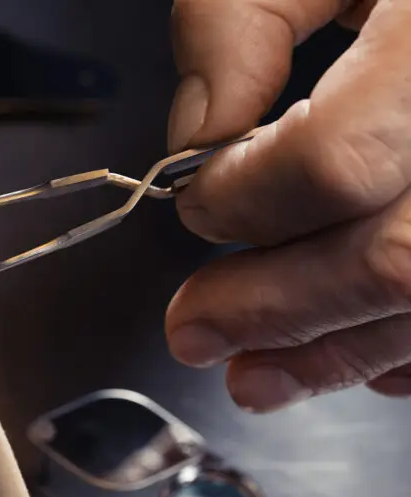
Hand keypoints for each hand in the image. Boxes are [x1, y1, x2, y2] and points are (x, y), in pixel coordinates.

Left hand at [164, 0, 410, 411]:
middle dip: (270, 309)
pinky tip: (352, 350)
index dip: (241, 200)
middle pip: (389, 261)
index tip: (196, 200)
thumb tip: (199, 130)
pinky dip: (402, 349)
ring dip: (330, 355)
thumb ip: (242, 17)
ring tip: (251, 374)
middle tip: (193, 329)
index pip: (332, 161)